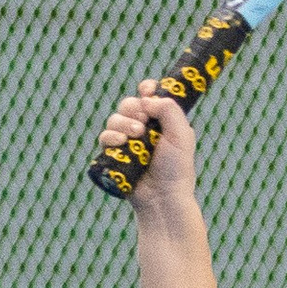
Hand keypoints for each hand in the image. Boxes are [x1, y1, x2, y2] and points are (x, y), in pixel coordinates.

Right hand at [95, 81, 198, 214]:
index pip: (150, 96)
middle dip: (133, 109)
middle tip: (143, 123)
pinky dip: (111, 136)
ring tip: (136, 136)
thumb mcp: (181, 134)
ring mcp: (128, 141)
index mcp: (162, 121)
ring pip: (115, 119)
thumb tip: (146, 99)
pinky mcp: (115, 154)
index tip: (147, 92)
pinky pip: (105, 136)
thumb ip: (169, 109)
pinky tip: (121, 143)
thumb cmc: (177, 168)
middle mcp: (144, 128)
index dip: (146, 90)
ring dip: (123, 123)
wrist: (163, 197)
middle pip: (129, 104)